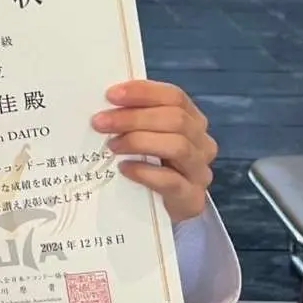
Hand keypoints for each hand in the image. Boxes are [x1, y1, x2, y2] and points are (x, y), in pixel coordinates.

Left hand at [91, 80, 217, 224]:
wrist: (165, 209)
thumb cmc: (153, 165)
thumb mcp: (148, 137)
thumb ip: (137, 119)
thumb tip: (105, 105)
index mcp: (193, 120)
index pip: (174, 96)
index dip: (143, 92)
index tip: (111, 95)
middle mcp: (202, 142)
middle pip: (175, 119)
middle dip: (134, 117)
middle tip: (100, 122)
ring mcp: (199, 171)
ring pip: (177, 146)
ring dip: (139, 141)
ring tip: (111, 145)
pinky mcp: (192, 198)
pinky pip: (171, 181)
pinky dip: (145, 171)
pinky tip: (124, 168)